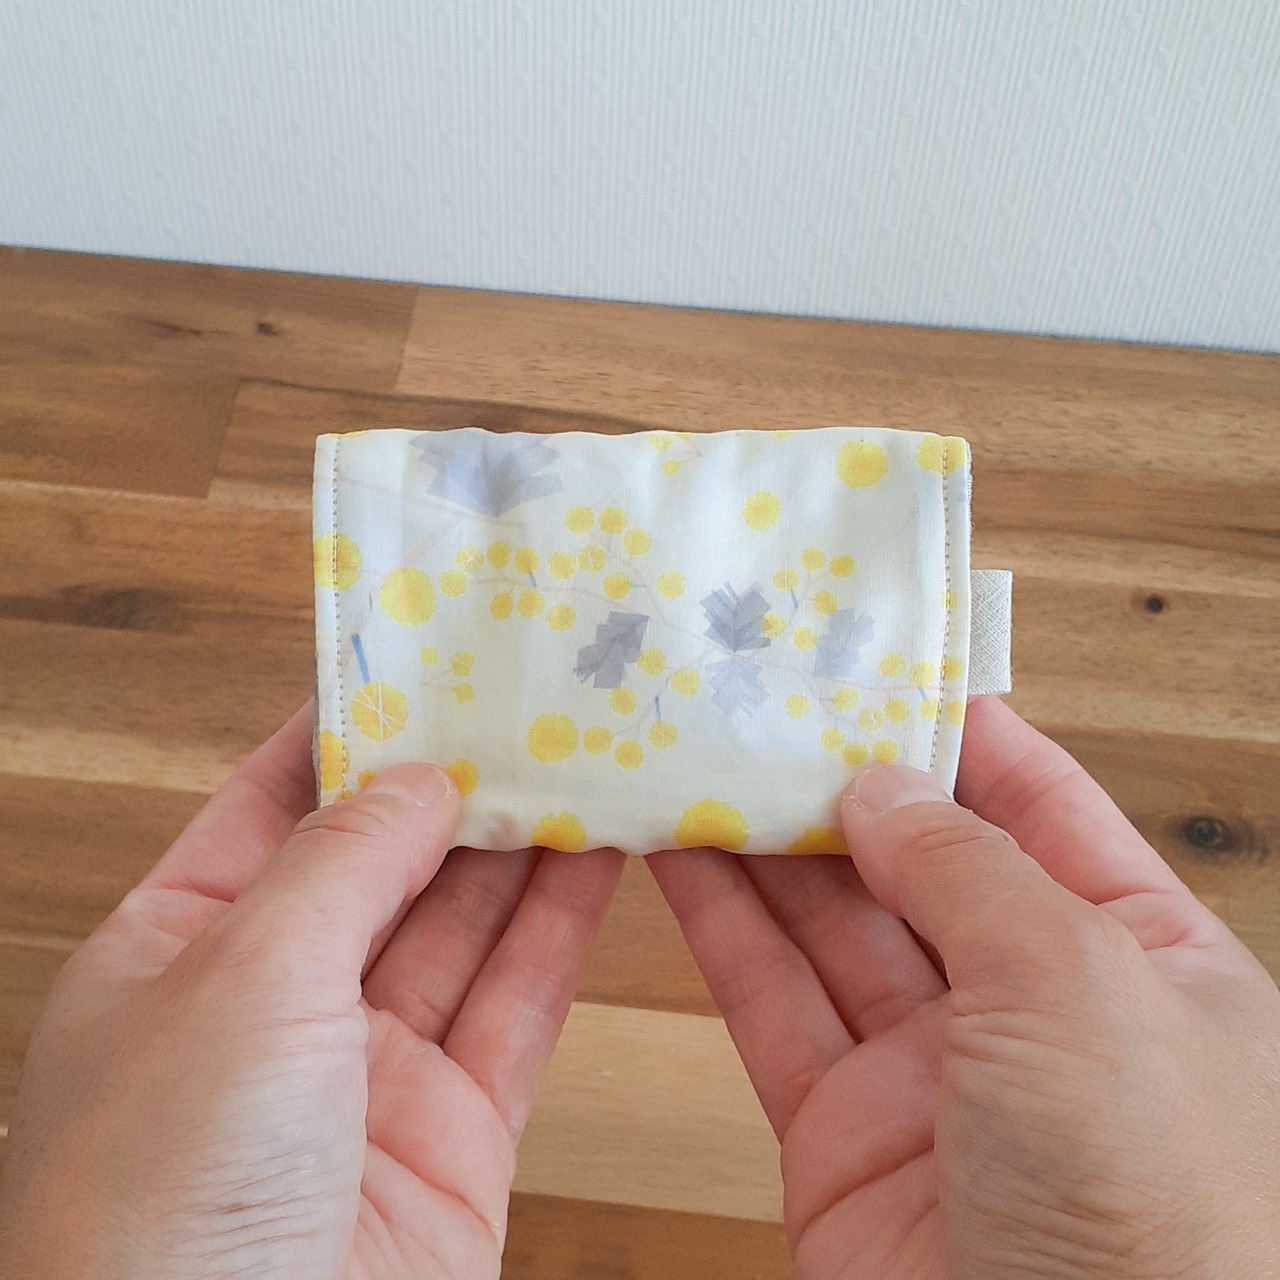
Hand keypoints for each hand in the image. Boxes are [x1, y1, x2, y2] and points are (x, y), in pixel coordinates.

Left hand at [0, 704, 622, 1279]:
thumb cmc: (164, 1203)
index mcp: (176, 952)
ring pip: (463, 926)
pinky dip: (561, 929)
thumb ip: (340, 863)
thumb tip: (418, 776)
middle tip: (531, 699)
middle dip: (454, 781)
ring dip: (523, 843)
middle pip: (382, 860)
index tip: (424, 656)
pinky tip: (605, 857)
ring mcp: (368, 1071)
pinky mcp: (455, 1131)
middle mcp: (272, 1006)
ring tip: (587, 755)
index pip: (271, 804)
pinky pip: (515, 1004)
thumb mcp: (244, 980)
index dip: (347, 728)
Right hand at [649, 697, 1279, 1278]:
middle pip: (918, 860)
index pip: (1042, 806)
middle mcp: (1035, 1008)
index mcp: (1141, 957)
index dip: (959, 729)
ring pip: (829, 925)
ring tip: (697, 752)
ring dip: (762, 841)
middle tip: (760, 700)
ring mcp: (934, 1074)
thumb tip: (879, 786)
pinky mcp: (841, 1133)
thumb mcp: (1076, 984)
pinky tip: (677, 853)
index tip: (877, 658)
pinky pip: (772, 1004)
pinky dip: (721, 927)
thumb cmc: (1152, 1203)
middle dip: (840, 779)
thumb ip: (969, 869)